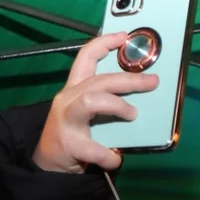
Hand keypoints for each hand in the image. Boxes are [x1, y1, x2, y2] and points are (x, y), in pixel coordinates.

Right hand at [33, 32, 159, 173]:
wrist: (47, 162)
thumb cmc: (72, 133)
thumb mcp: (84, 111)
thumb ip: (104, 100)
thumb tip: (140, 95)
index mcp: (73, 89)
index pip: (85, 58)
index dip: (103, 44)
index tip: (123, 36)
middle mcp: (68, 99)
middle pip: (98, 81)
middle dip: (128, 79)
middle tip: (152, 82)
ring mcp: (66, 120)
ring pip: (91, 101)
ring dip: (117, 105)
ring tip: (132, 114)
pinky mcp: (69, 144)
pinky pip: (94, 148)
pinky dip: (109, 155)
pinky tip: (116, 158)